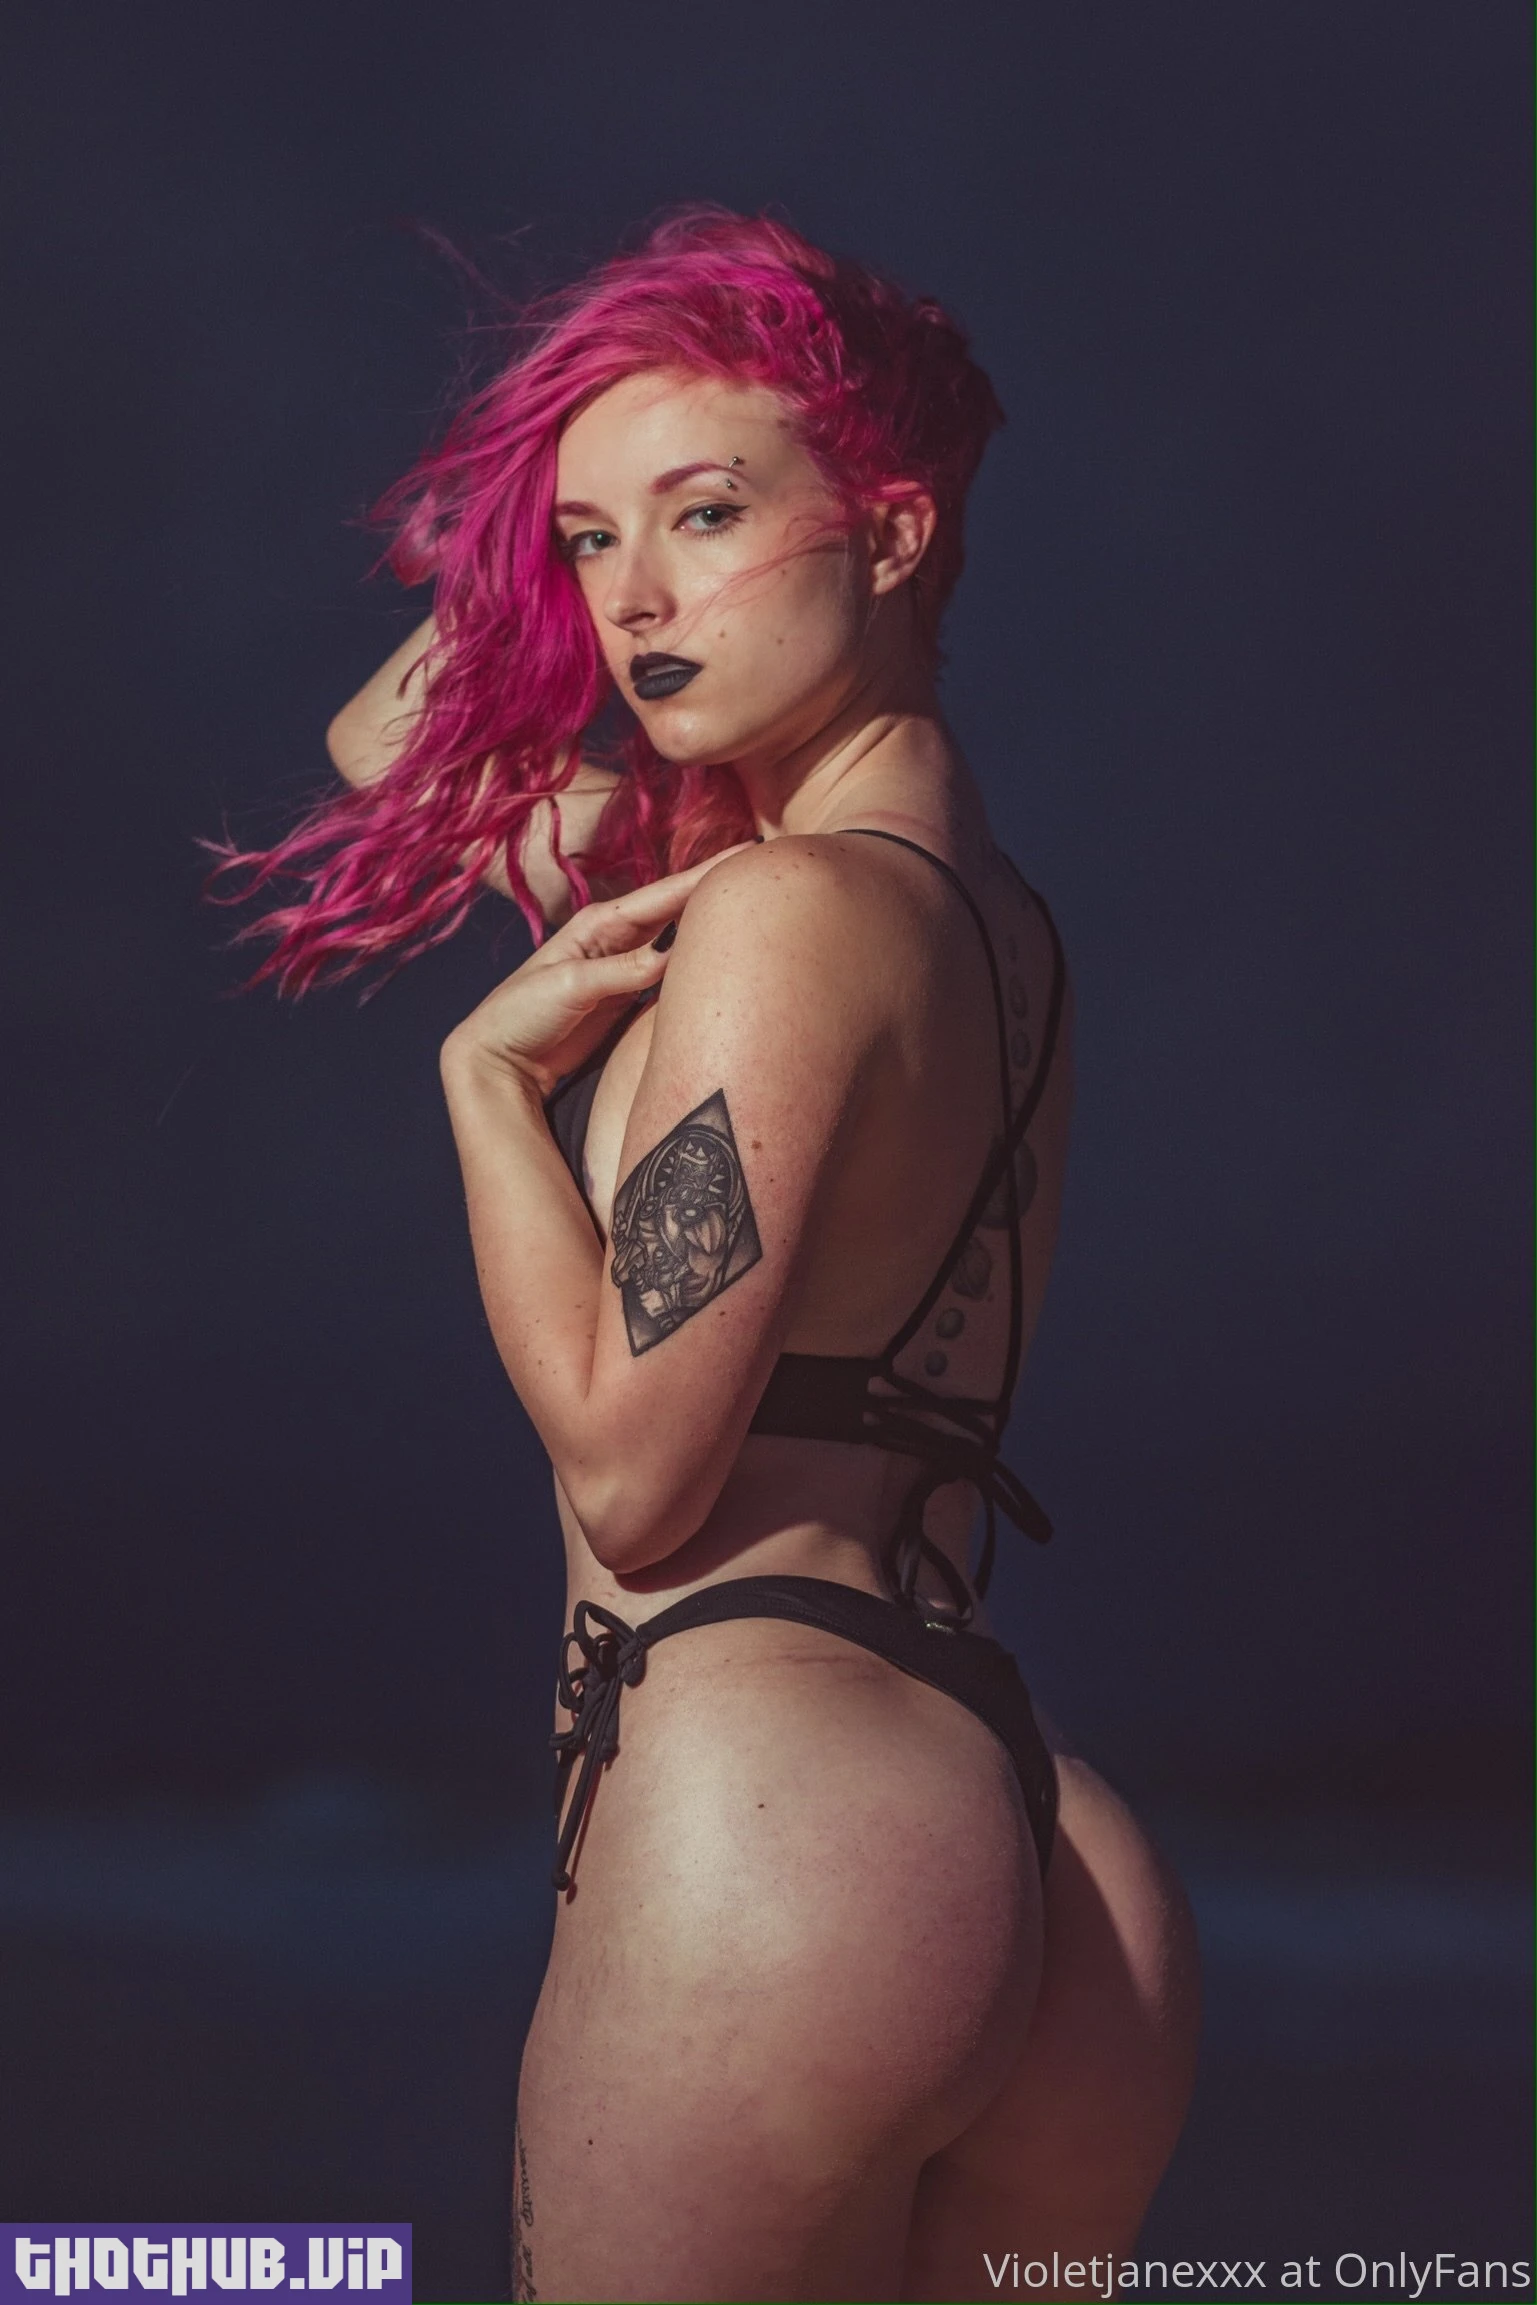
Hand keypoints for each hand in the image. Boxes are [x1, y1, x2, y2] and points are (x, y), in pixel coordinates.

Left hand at [441, 847, 750, 1097]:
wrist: (498, 1057)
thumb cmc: (520, 1015)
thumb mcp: (571, 987)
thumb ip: (623, 970)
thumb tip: (675, 952)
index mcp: (600, 924)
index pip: (666, 894)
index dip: (708, 873)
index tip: (751, 851)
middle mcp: (616, 937)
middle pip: (678, 906)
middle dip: (718, 885)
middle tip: (767, 866)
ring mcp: (624, 964)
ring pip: (678, 936)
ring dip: (710, 919)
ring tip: (753, 901)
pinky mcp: (627, 996)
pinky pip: (671, 970)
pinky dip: (695, 958)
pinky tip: (720, 953)